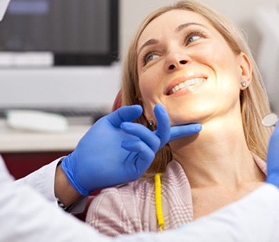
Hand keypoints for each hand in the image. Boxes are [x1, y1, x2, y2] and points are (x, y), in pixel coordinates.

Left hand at [61, 104, 200, 195]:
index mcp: (139, 137)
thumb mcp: (109, 122)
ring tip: (124, 128)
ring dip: (141, 132)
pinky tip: (125, 143)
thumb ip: (124, 114)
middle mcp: (143, 148)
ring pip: (154, 142)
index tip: (198, 125)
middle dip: (166, 122)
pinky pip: (146, 155)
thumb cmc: (94, 144)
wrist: (80, 162)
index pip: (163, 132)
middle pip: (165, 135)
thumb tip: (140, 108)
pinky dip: (138, 145)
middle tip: (159, 109)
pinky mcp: (135, 170)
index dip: (180, 129)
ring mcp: (140, 159)